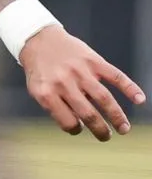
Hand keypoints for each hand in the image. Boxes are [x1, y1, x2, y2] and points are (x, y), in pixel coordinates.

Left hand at [18, 26, 145, 140]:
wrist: (40, 40)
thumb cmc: (40, 71)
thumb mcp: (38, 90)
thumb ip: (55, 106)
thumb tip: (81, 123)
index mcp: (47, 94)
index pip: (66, 121)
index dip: (74, 128)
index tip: (80, 128)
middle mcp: (64, 84)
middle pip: (88, 113)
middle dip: (100, 129)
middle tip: (106, 137)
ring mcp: (80, 72)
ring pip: (103, 98)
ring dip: (117, 116)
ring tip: (124, 129)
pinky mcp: (94, 61)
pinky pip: (115, 76)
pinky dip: (130, 87)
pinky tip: (140, 99)